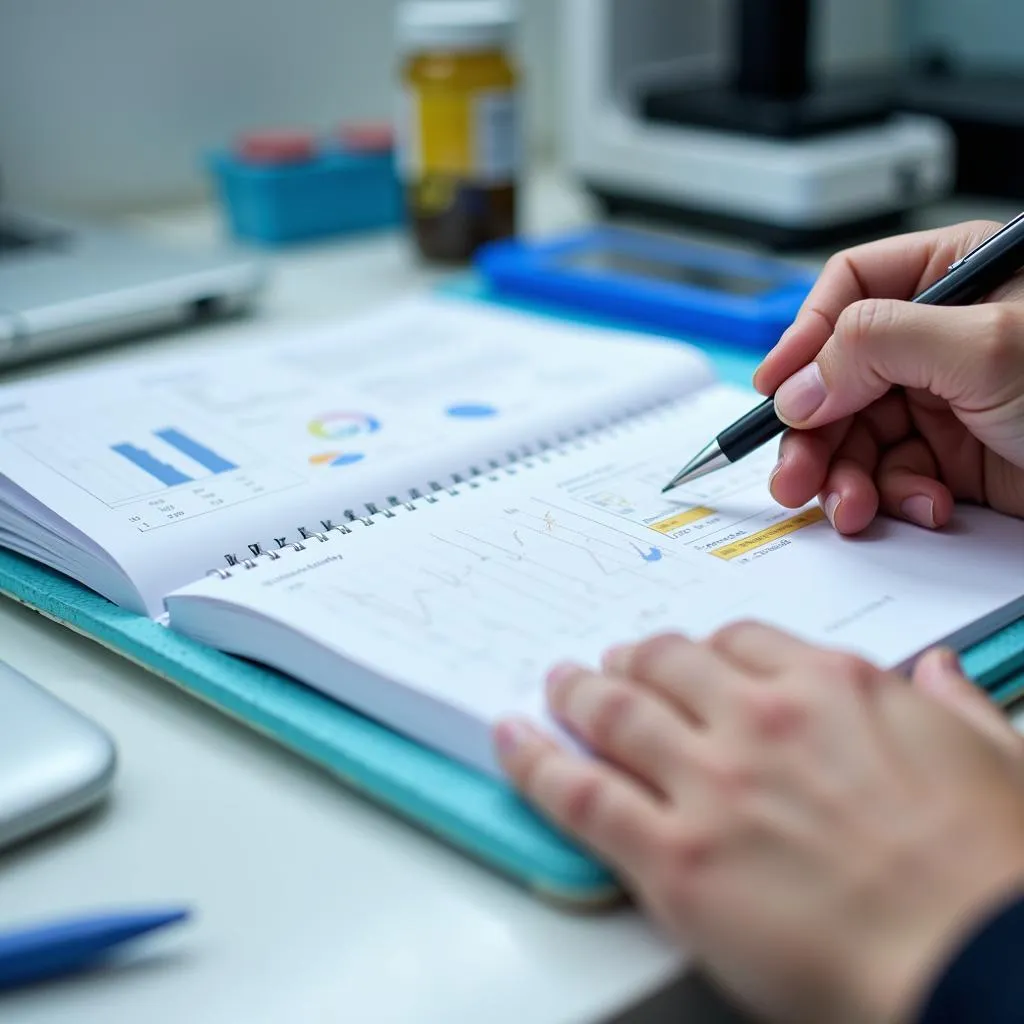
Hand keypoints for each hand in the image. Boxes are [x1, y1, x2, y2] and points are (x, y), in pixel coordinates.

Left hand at [495, 628, 1023, 1023]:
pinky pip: (580, 792)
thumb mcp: (998, 761)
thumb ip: (953, 705)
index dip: (703, 648)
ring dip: (577, 693)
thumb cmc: (994, 876)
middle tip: (611, 665)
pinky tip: (512, 741)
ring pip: (613, 712)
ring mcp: (709, 784)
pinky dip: (534, 760)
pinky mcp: (672, 856)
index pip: (740, 640)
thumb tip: (938, 673)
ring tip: (557, 685)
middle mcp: (760, 719)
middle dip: (632, 660)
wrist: (980, 966)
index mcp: (831, 688)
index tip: (687, 657)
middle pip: (665, 664)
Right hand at [755, 221, 1023, 533]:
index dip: (803, 341)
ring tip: (849, 508)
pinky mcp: (955, 457)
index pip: (848, 293)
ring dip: (846, 478)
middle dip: (813, 433)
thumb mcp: (984, 345)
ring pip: (858, 435)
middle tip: (792, 477)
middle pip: (839, 378)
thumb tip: (796, 385)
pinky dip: (896, 498)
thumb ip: (876, 346)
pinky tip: (923, 508)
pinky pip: (894, 475)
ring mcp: (945, 400)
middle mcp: (940, 337)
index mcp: (952, 276)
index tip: (774, 392)